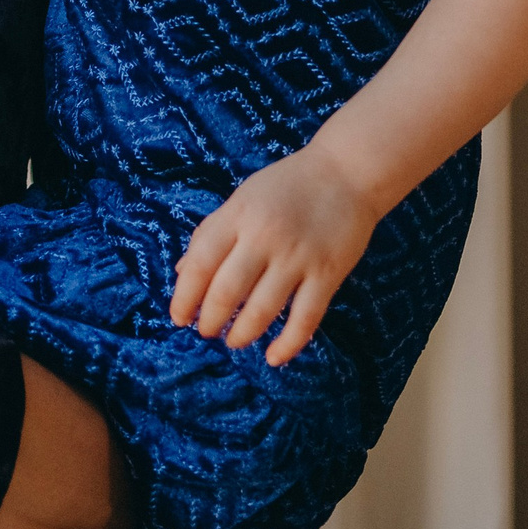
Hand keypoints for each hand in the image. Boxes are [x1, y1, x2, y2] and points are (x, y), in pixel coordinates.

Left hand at [170, 145, 378, 366]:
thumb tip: (183, 274)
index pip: (201, 263)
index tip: (180, 318)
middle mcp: (264, 236)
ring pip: (261, 310)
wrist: (347, 171)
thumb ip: (212, 233)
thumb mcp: (242, 199)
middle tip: (207, 331)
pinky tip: (273, 357)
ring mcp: (297, 256)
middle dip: (210, 321)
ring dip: (241, 334)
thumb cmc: (288, 185)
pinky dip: (287, 344)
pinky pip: (304, 319)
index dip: (184, 297)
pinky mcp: (327, 273)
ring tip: (234, 340)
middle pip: (226, 292)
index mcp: (238, 215)